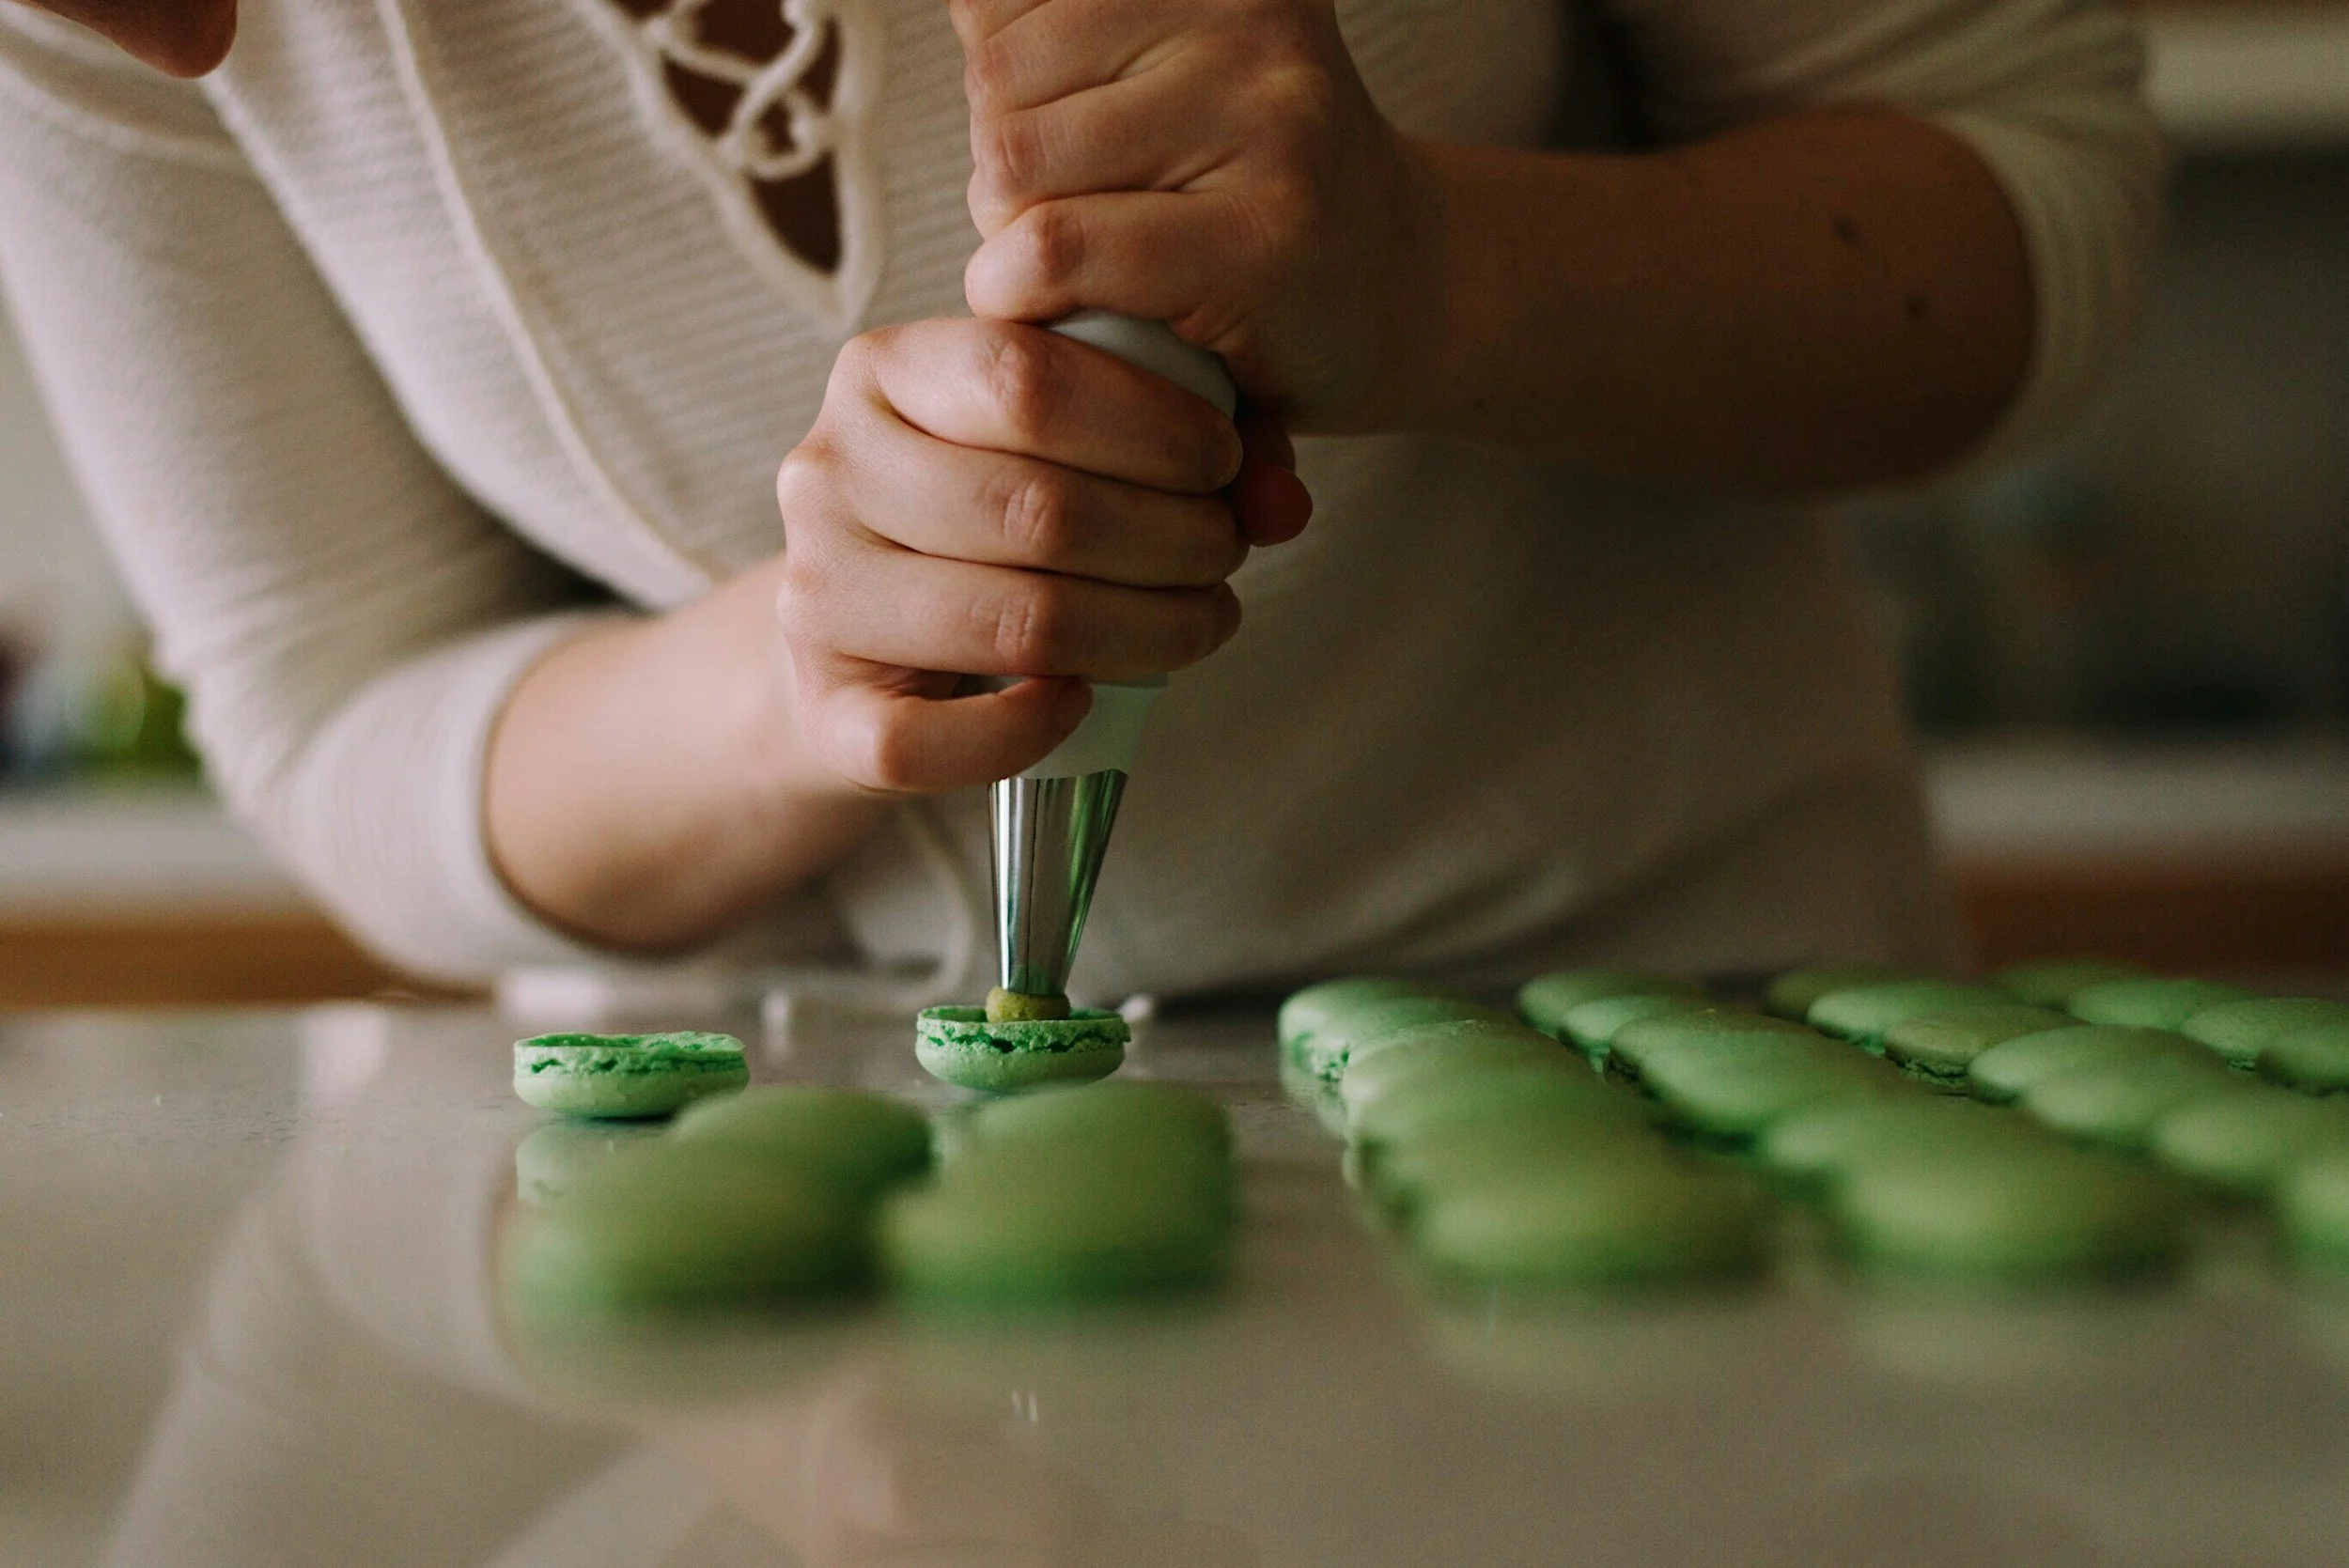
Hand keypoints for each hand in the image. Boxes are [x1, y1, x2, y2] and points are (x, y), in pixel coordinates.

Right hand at [776, 315, 1299, 793]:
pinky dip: (1028, 730)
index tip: (1225, 460)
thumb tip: (1282, 498)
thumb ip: (1174, 435)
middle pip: (1035, 507)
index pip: (1024, 375)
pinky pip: (931, 740)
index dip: (1153, 425)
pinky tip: (1084, 698)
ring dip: (1145, 631)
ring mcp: (814, 593)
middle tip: (1226, 551)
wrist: (871, 640)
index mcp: (884, 371)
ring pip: (1012, 623)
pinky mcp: (824, 709)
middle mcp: (828, 471)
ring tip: (1201, 619)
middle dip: (1171, 536)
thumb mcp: (1060, 441)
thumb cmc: (991, 521)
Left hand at [953, 0, 1434, 431]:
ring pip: (1013, 165)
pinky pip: (1057, 249)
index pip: (998, 7)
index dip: (1006, 93)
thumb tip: (965, 19)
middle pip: (996, 82)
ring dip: (1016, 241)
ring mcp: (1267, 120)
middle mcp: (1249, 15)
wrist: (1408, 293)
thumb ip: (1059, 32)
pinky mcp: (1261, 239)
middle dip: (1008, 171)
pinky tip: (1069, 311)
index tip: (1079, 140)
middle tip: (1092, 220)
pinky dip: (1026, 295)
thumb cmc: (1247, 195)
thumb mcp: (1163, 72)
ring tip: (1099, 265)